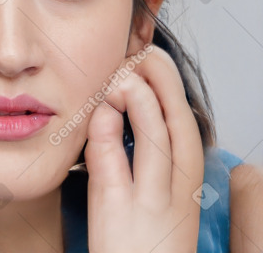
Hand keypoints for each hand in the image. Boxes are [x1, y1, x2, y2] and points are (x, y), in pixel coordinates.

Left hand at [85, 44, 203, 252]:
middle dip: (159, 77)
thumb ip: (144, 147)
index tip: (146, 54)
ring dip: (137, 97)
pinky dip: (106, 128)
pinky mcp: (118, 209)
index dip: (166, 79)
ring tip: (119, 77)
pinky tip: (99, 111)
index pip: (183, 115)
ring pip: (156, 135)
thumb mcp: (157, 188)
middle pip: (177, 117)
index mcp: (186, 175)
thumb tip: (126, 100)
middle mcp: (177, 185)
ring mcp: (150, 198)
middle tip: (137, 52)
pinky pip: (112, 159)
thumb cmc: (142, 232)